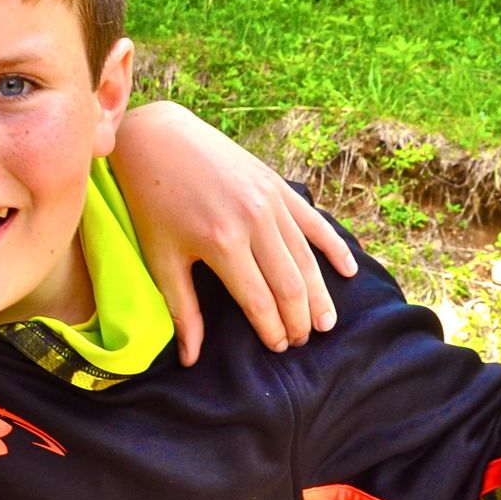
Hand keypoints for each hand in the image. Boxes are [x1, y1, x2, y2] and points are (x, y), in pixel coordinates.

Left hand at [112, 101, 359, 364]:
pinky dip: (333, 247)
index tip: (278, 348)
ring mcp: (271, 201)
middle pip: (290, 284)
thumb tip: (190, 359)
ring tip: (326, 323)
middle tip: (303, 340)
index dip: (272, 330)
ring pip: (306, 258)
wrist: (158, 140)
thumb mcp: (161, 258)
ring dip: (319, 294)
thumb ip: (182, 309)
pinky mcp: (277, 185)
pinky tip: (348, 271)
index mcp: (222, 244)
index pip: (260, 301)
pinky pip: (313, 222)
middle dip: (299, 318)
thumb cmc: (152, 203)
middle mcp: (254, 222)